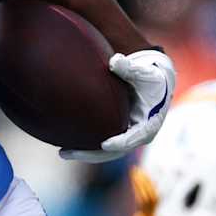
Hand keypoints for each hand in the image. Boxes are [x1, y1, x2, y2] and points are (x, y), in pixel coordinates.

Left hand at [60, 49, 176, 162]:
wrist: (153, 82)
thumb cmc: (149, 77)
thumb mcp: (144, 72)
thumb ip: (130, 68)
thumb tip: (115, 61)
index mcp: (149, 125)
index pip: (133, 138)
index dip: (120, 143)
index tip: (104, 144)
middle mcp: (137, 136)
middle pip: (114, 152)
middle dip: (92, 154)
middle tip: (68, 153)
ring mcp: (126, 137)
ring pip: (105, 152)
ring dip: (84, 153)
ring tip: (62, 152)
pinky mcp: (117, 134)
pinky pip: (100, 144)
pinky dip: (86, 145)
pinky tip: (67, 144)